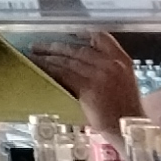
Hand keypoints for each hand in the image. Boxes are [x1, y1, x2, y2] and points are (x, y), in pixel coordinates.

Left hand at [29, 32, 143, 134]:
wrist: (127, 126)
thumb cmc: (124, 107)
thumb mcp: (122, 79)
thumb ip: (105, 66)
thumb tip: (79, 59)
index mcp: (121, 60)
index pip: (101, 37)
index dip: (82, 34)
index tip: (65, 34)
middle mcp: (110, 64)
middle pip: (77, 49)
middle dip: (54, 47)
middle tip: (37, 46)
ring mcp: (99, 75)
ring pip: (67, 61)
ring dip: (46, 58)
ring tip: (32, 56)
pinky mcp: (88, 88)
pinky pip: (63, 74)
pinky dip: (48, 70)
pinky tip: (38, 69)